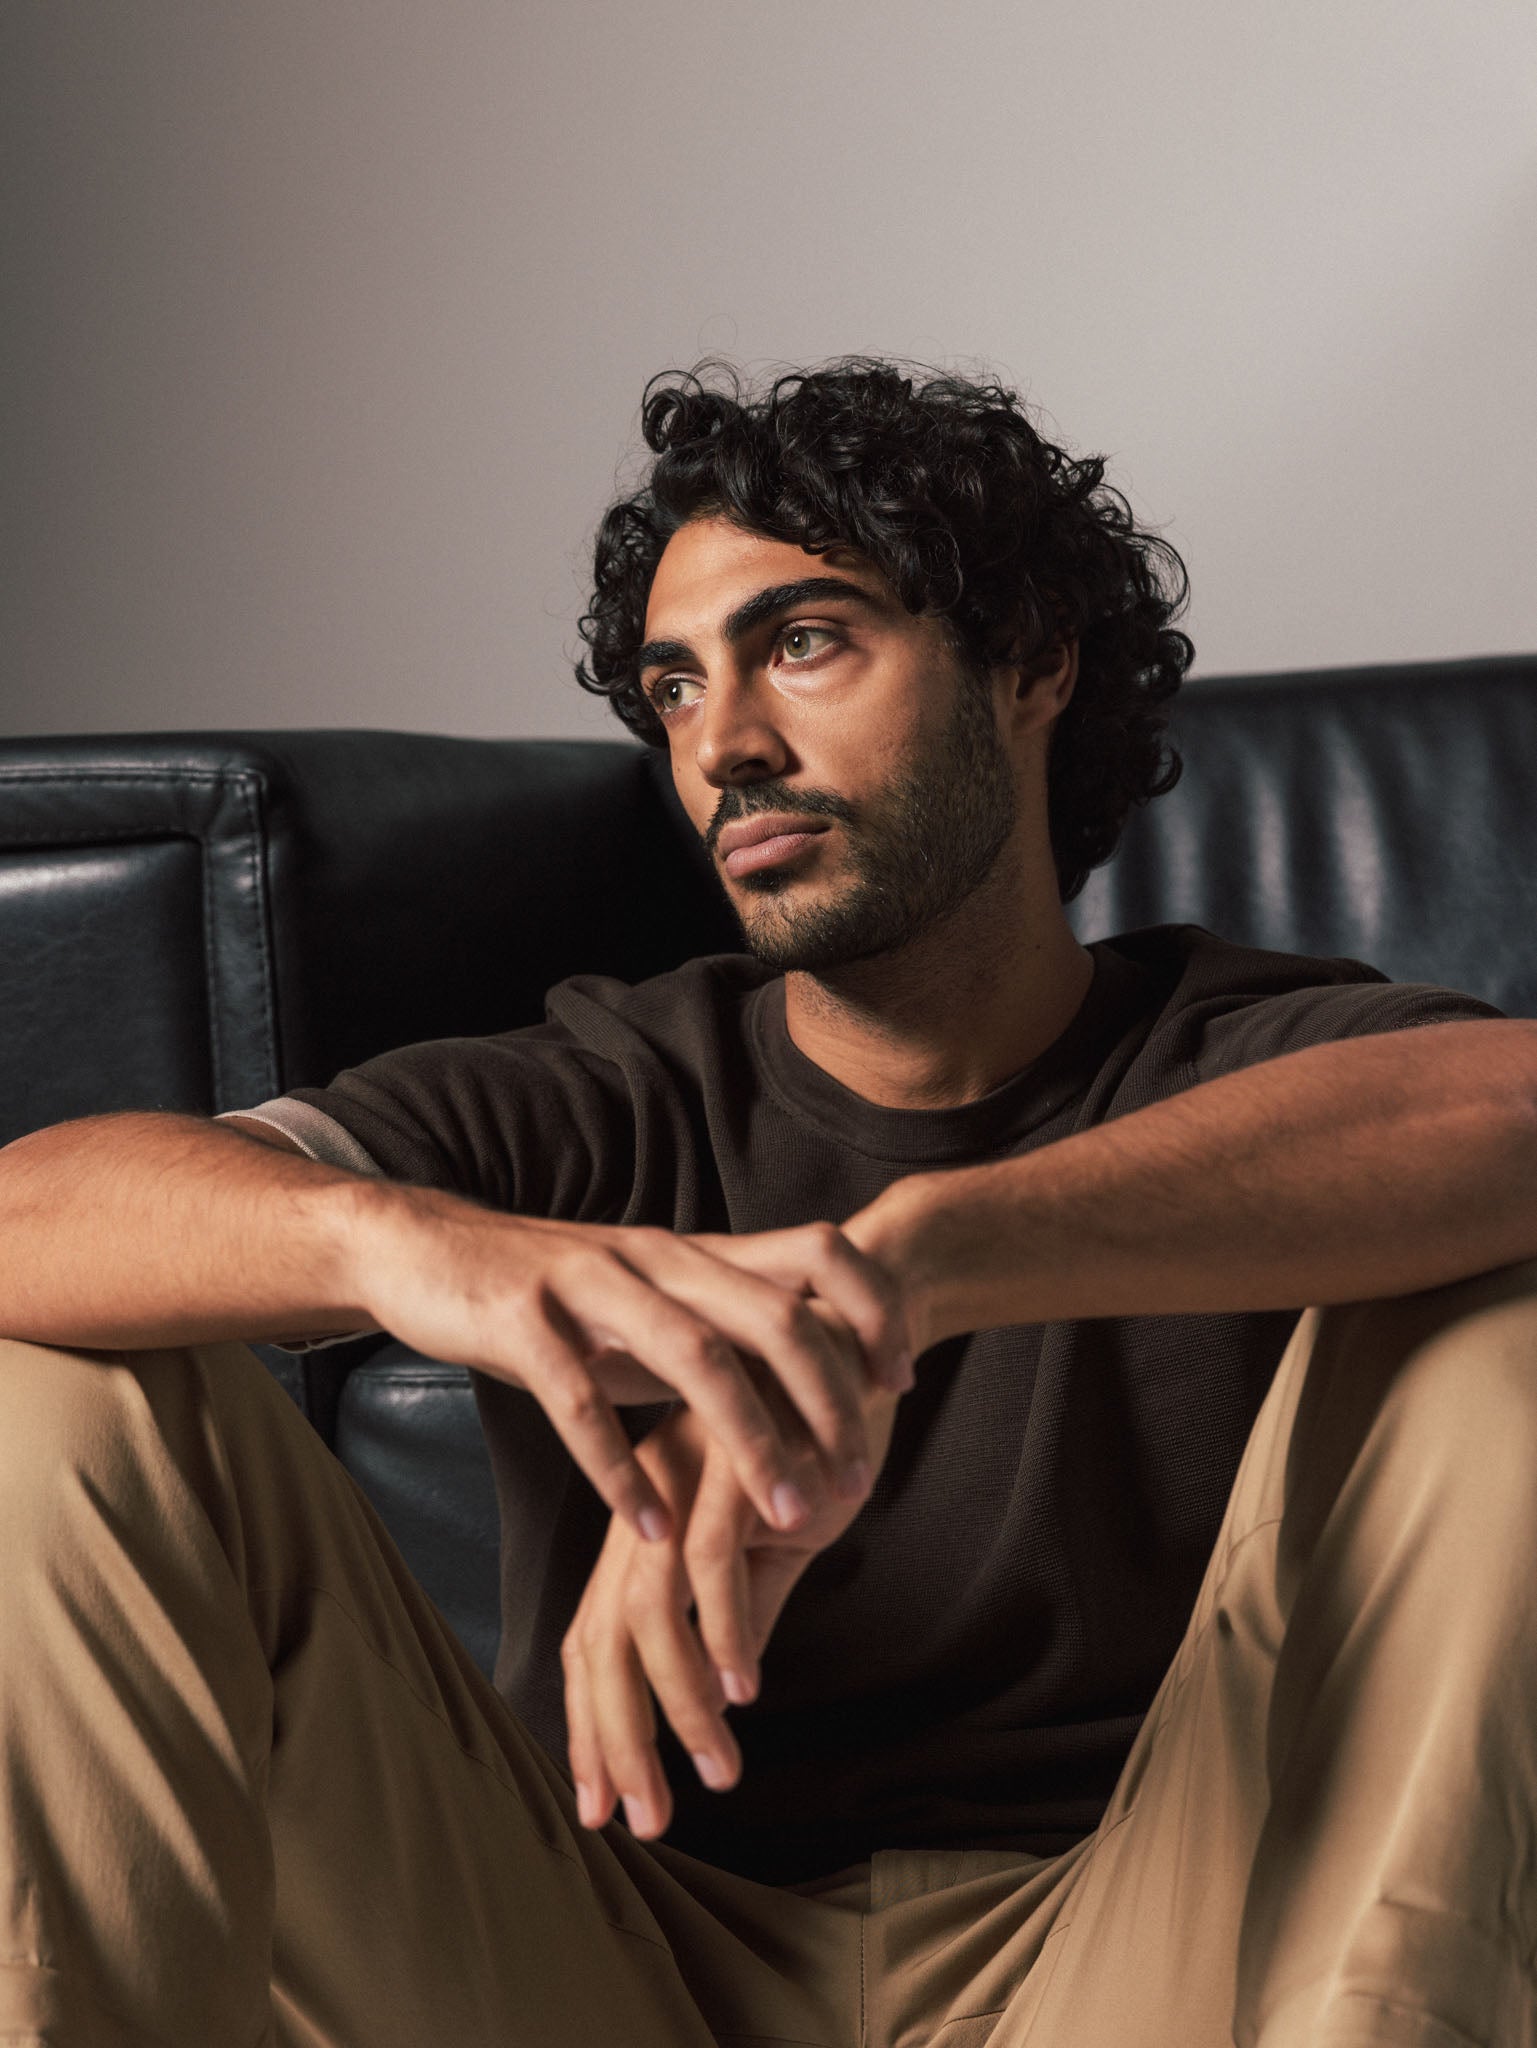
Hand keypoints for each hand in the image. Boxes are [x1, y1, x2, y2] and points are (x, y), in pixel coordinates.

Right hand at [353, 1185, 911, 1544]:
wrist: (428, 1252)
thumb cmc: (557, 1296)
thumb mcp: (652, 1304)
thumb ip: (723, 1332)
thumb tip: (812, 1384)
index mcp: (696, 1252)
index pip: (815, 1251)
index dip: (870, 1308)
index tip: (903, 1382)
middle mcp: (657, 1257)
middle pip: (773, 1314)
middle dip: (828, 1401)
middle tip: (860, 1484)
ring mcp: (589, 1284)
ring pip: (694, 1357)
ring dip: (751, 1443)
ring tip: (790, 1520)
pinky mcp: (523, 1321)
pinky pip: (581, 1401)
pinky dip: (622, 1470)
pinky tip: (653, 1531)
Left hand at [561, 1321, 901, 1839]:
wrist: (863, 1332)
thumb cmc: (818, 1432)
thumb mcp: (776, 1539)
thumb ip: (745, 1606)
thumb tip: (726, 1688)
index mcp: (648, 1520)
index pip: (594, 1637)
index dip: (594, 1725)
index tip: (605, 1803)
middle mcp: (651, 1502)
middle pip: (602, 1638)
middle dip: (618, 1739)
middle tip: (644, 1821)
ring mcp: (686, 1480)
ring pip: (650, 1615)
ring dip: (680, 1707)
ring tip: (715, 1773)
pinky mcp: (733, 1462)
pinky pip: (715, 1563)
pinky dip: (727, 1633)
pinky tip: (748, 1688)